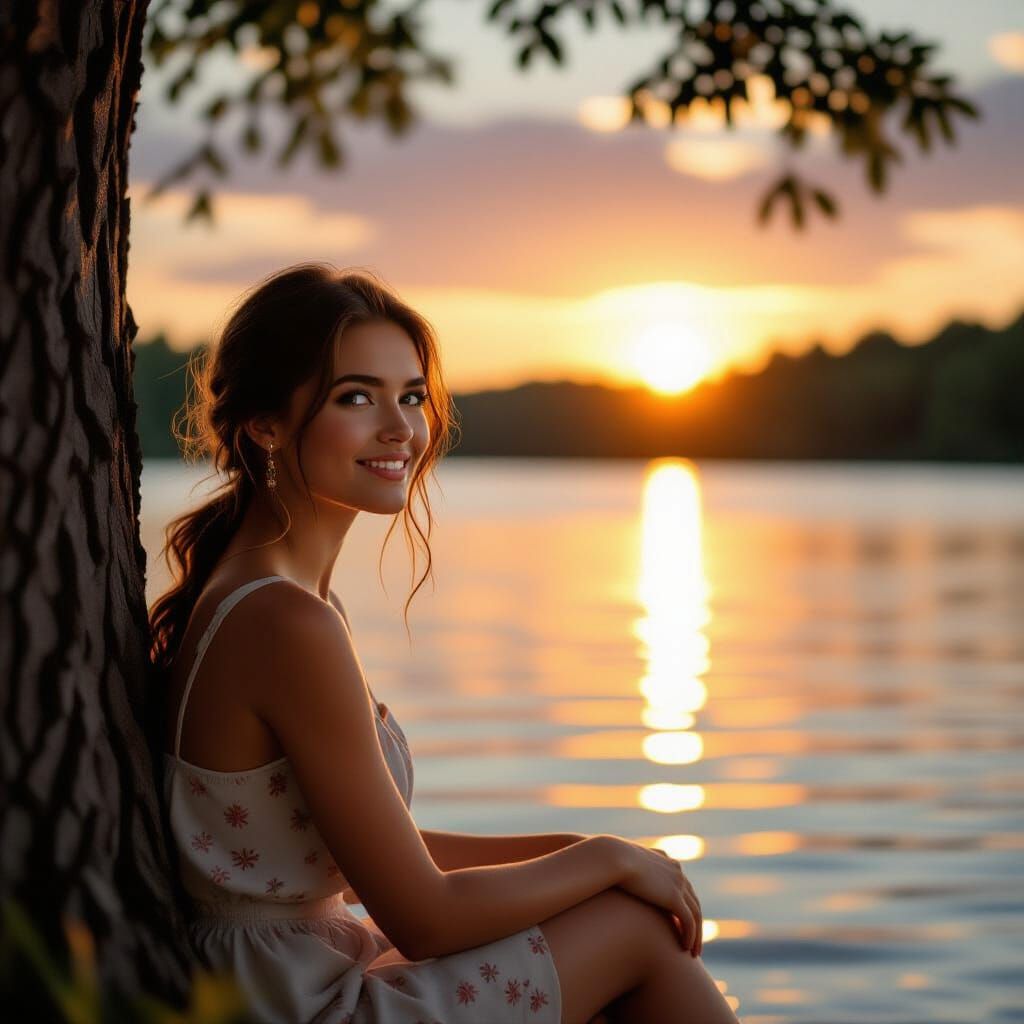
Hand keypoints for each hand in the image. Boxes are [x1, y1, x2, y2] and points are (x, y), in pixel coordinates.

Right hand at [607, 837, 702, 957]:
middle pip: (693, 902)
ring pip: (695, 914)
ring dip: (696, 935)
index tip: (681, 923)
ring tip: (692, 952)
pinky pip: (688, 921)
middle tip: (693, 942)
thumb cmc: (611, 861)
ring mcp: (677, 884)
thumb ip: (628, 870)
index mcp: (666, 862)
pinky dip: (690, 935)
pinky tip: (685, 948)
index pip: (683, 887)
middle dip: (695, 923)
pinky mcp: (674, 897)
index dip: (685, 905)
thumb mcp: (623, 864)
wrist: (613, 858)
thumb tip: (618, 877)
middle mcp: (676, 872)